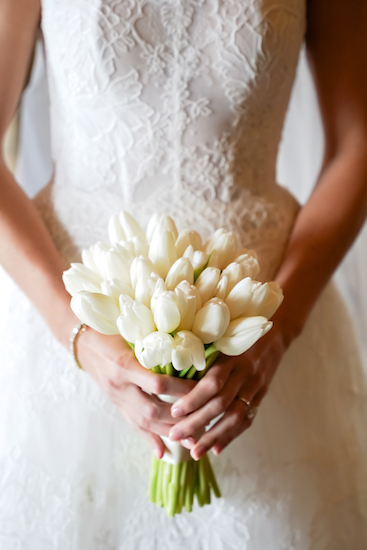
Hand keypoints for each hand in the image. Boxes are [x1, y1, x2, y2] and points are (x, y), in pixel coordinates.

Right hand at [76, 327, 195, 458]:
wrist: (83, 343)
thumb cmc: (110, 330)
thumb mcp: (131, 332)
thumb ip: (154, 341)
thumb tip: (187, 342)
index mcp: (124, 365)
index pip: (158, 384)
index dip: (182, 388)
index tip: (203, 387)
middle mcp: (119, 386)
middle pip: (152, 410)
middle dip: (179, 417)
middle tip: (205, 419)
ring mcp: (116, 399)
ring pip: (144, 422)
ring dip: (169, 433)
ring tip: (193, 441)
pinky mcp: (117, 405)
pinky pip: (133, 425)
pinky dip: (149, 439)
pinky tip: (163, 452)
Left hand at [167, 326, 286, 459]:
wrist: (275, 334)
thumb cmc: (239, 334)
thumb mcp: (222, 339)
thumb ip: (204, 355)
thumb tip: (173, 373)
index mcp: (231, 358)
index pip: (212, 383)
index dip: (193, 398)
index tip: (174, 411)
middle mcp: (245, 374)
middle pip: (220, 404)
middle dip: (197, 422)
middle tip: (175, 435)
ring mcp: (255, 386)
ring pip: (234, 417)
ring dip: (214, 437)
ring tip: (195, 452)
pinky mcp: (261, 396)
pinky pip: (247, 420)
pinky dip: (231, 436)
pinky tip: (217, 449)